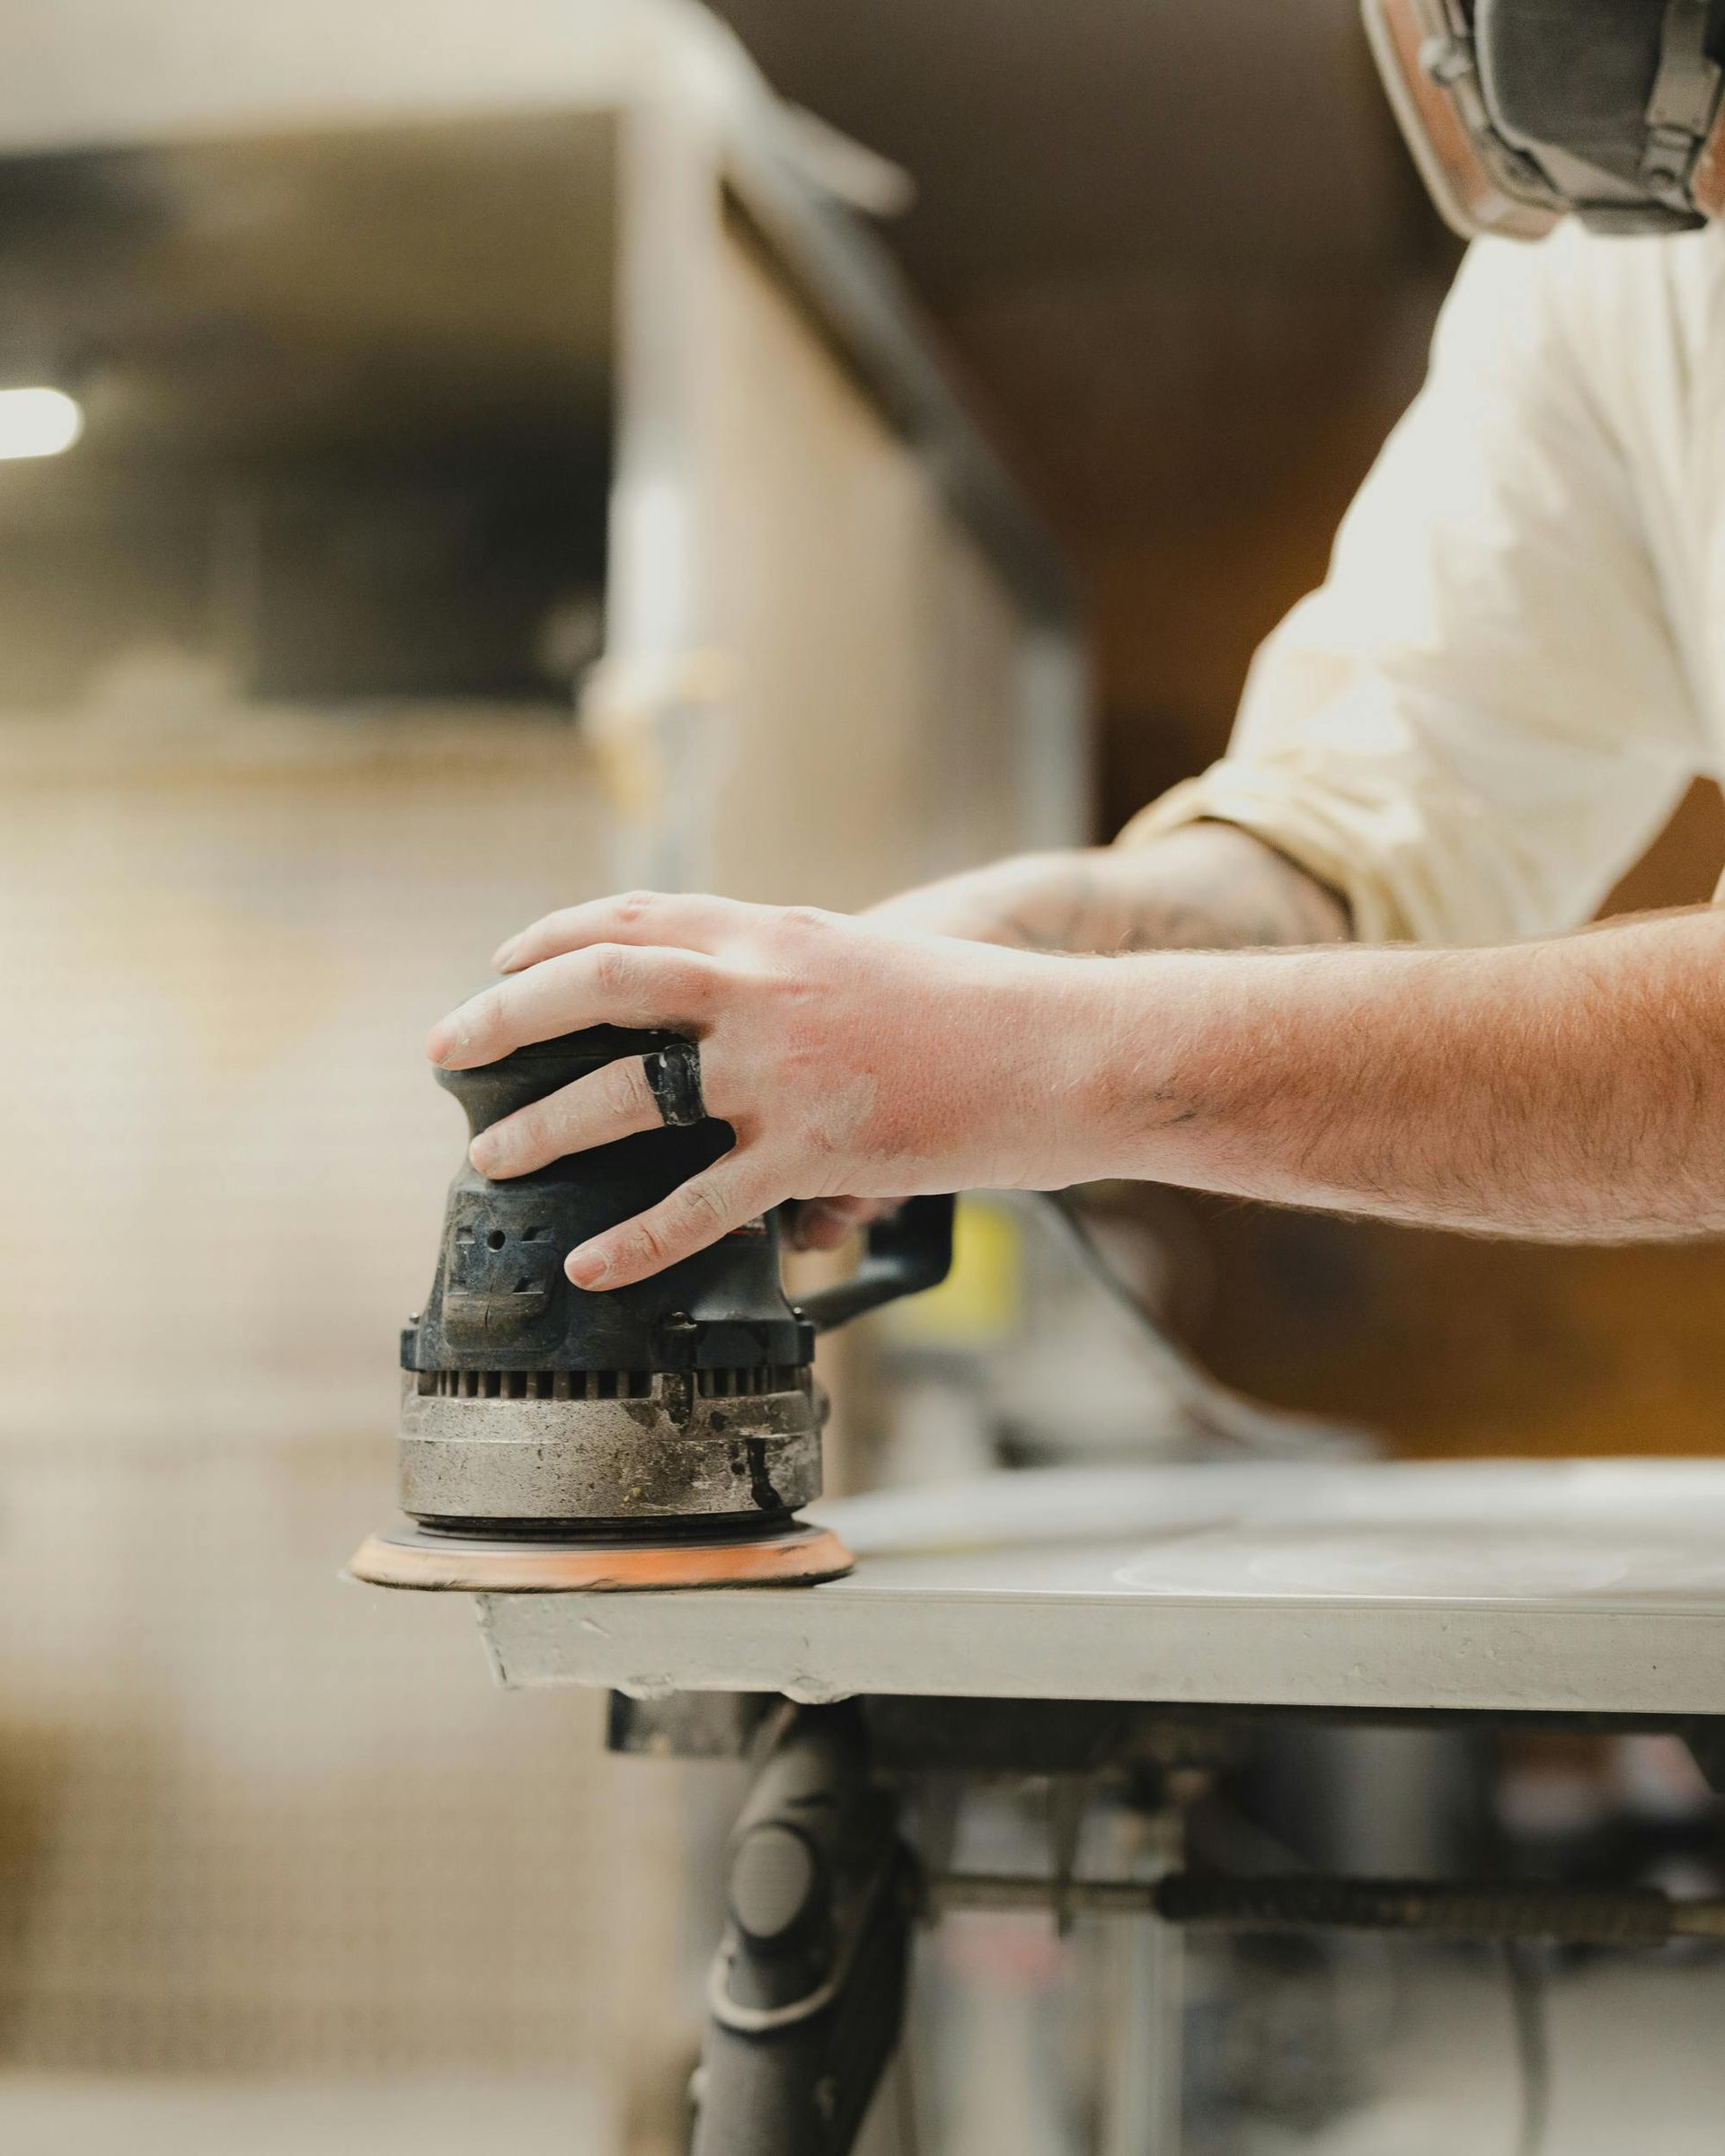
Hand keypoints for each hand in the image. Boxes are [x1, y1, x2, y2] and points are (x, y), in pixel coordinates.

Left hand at [425, 893, 1108, 1287]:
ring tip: (492, 1160)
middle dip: (506, 1015)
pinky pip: (700, 1201)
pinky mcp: (817, 1148)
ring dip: (545, 1129)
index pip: (635, 916)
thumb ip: (791, 980)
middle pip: (599, 982)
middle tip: (447, 1050)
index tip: (502, 961)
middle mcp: (764, 985)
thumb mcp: (873, 962)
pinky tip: (595, 1264)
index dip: (552, 937)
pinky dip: (636, 1239)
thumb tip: (728, 1026)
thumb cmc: (982, 1010)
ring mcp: (783, 1067)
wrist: (1071, 1047)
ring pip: (626, 1094)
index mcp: (776, 931)